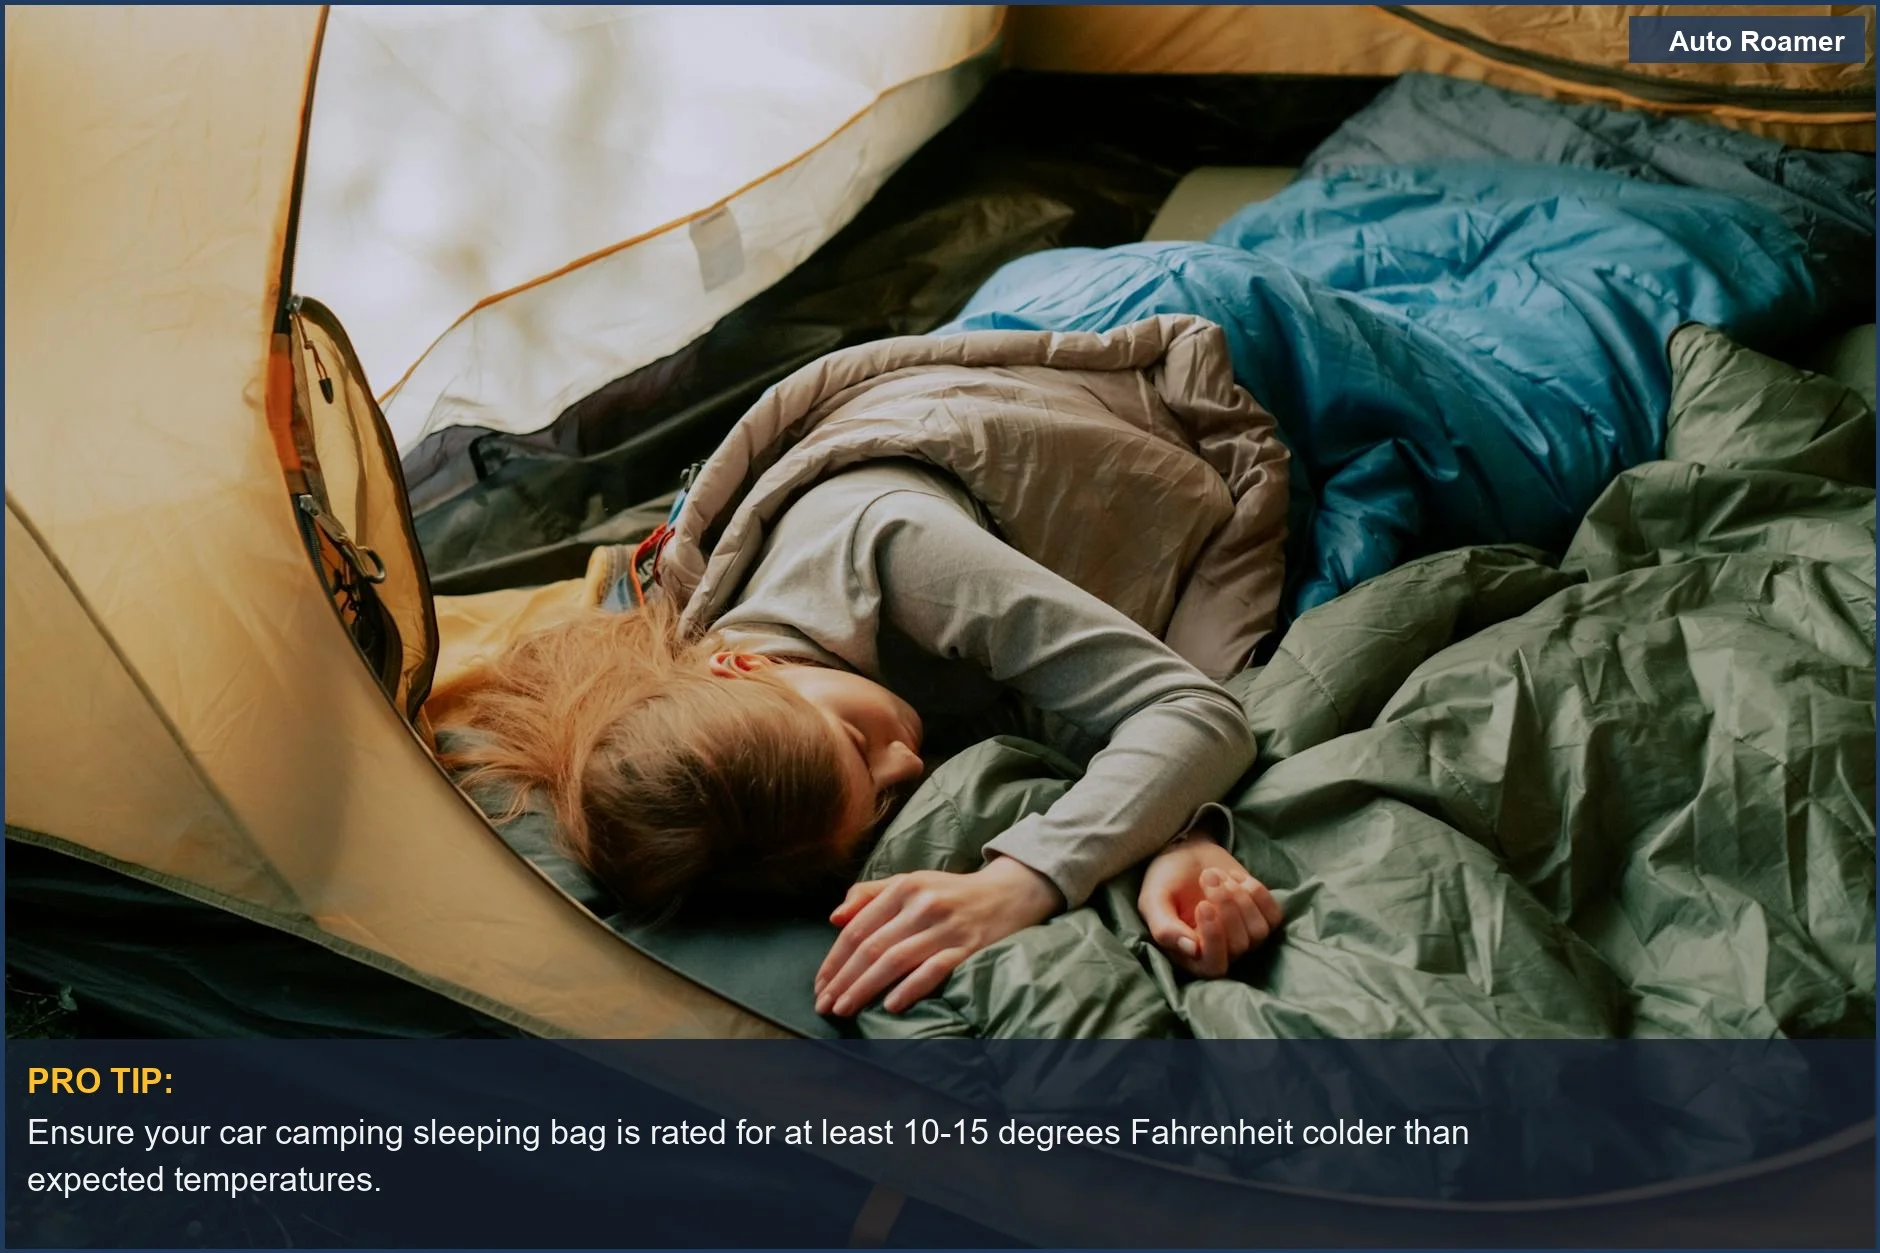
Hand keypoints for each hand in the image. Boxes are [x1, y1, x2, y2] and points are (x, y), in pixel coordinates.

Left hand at [815, 857, 1060, 1016]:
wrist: (1009, 892)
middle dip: (843, 979)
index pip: (858, 927)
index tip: (819, 984)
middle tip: (824, 1005)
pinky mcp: (968, 948)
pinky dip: (910, 988)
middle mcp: (923, 904)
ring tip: (844, 1009)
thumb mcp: (911, 882)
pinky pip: (934, 971)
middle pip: (872, 947)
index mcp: (905, 887)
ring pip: (895, 960)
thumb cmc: (950, 893)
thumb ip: (870, 895)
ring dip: (864, 988)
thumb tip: (834, 918)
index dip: (834, 959)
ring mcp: (947, 927)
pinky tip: (890, 1006)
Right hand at [1139, 836, 1280, 977]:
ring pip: (1258, 932)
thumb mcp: (1153, 901)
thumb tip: (1192, 950)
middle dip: (1225, 906)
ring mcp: (1245, 935)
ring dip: (1240, 897)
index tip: (1202, 905)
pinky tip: (1236, 878)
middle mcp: (1221, 951)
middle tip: (1206, 876)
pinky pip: (1273, 916)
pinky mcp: (1262, 917)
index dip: (1214, 938)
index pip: (1214, 966)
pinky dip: (1257, 892)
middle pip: (1238, 946)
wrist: (1185, 852)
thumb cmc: (1165, 879)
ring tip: (1218, 875)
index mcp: (1191, 955)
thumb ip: (1164, 928)